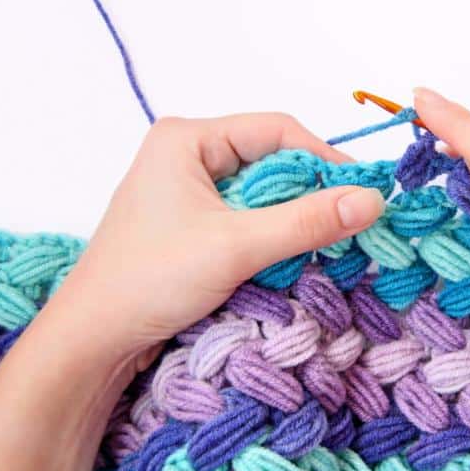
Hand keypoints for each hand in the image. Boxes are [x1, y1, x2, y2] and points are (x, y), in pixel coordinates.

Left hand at [0, 113, 383, 470]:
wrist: (95, 340)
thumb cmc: (151, 281)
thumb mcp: (237, 246)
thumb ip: (307, 221)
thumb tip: (373, 199)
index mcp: (187, 138)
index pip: (276, 130)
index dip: (325, 157)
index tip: (365, 191)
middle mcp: (187, 155)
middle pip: (271, 160)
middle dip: (311, 190)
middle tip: (352, 219)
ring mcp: (188, 190)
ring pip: (262, 191)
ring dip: (294, 215)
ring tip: (327, 239)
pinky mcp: (192, 223)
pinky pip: (247, 216)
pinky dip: (273, 233)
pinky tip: (293, 253)